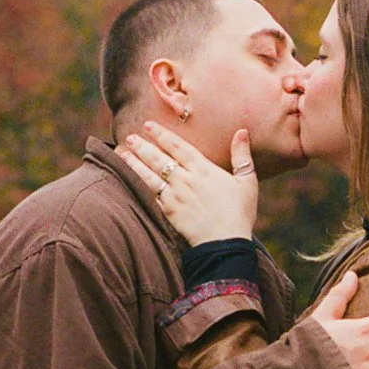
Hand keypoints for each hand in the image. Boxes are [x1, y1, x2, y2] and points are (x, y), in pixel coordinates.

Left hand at [121, 122, 257, 244]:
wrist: (225, 243)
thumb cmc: (240, 213)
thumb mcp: (247, 182)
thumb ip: (242, 155)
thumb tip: (241, 131)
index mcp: (203, 169)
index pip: (178, 146)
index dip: (162, 134)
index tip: (148, 125)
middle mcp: (185, 180)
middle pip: (158, 158)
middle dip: (142, 146)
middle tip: (129, 137)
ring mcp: (174, 197)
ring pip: (149, 175)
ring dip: (134, 163)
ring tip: (121, 153)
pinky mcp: (168, 212)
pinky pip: (149, 195)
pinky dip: (138, 185)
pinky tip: (129, 179)